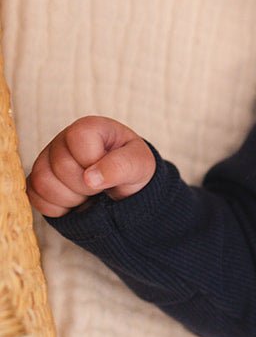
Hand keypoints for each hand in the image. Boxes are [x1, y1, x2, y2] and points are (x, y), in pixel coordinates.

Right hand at [27, 116, 155, 216]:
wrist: (124, 189)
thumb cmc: (132, 169)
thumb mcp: (139, 165)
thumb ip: (121, 166)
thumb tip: (90, 178)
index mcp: (88, 128)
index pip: (78, 139)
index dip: (93, 162)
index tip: (108, 171)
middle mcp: (62, 140)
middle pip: (60, 166)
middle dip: (85, 185)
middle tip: (100, 187)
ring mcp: (46, 160)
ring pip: (42, 182)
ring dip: (70, 198)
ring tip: (87, 194)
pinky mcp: (37, 180)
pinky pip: (34, 196)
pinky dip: (57, 208)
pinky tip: (74, 201)